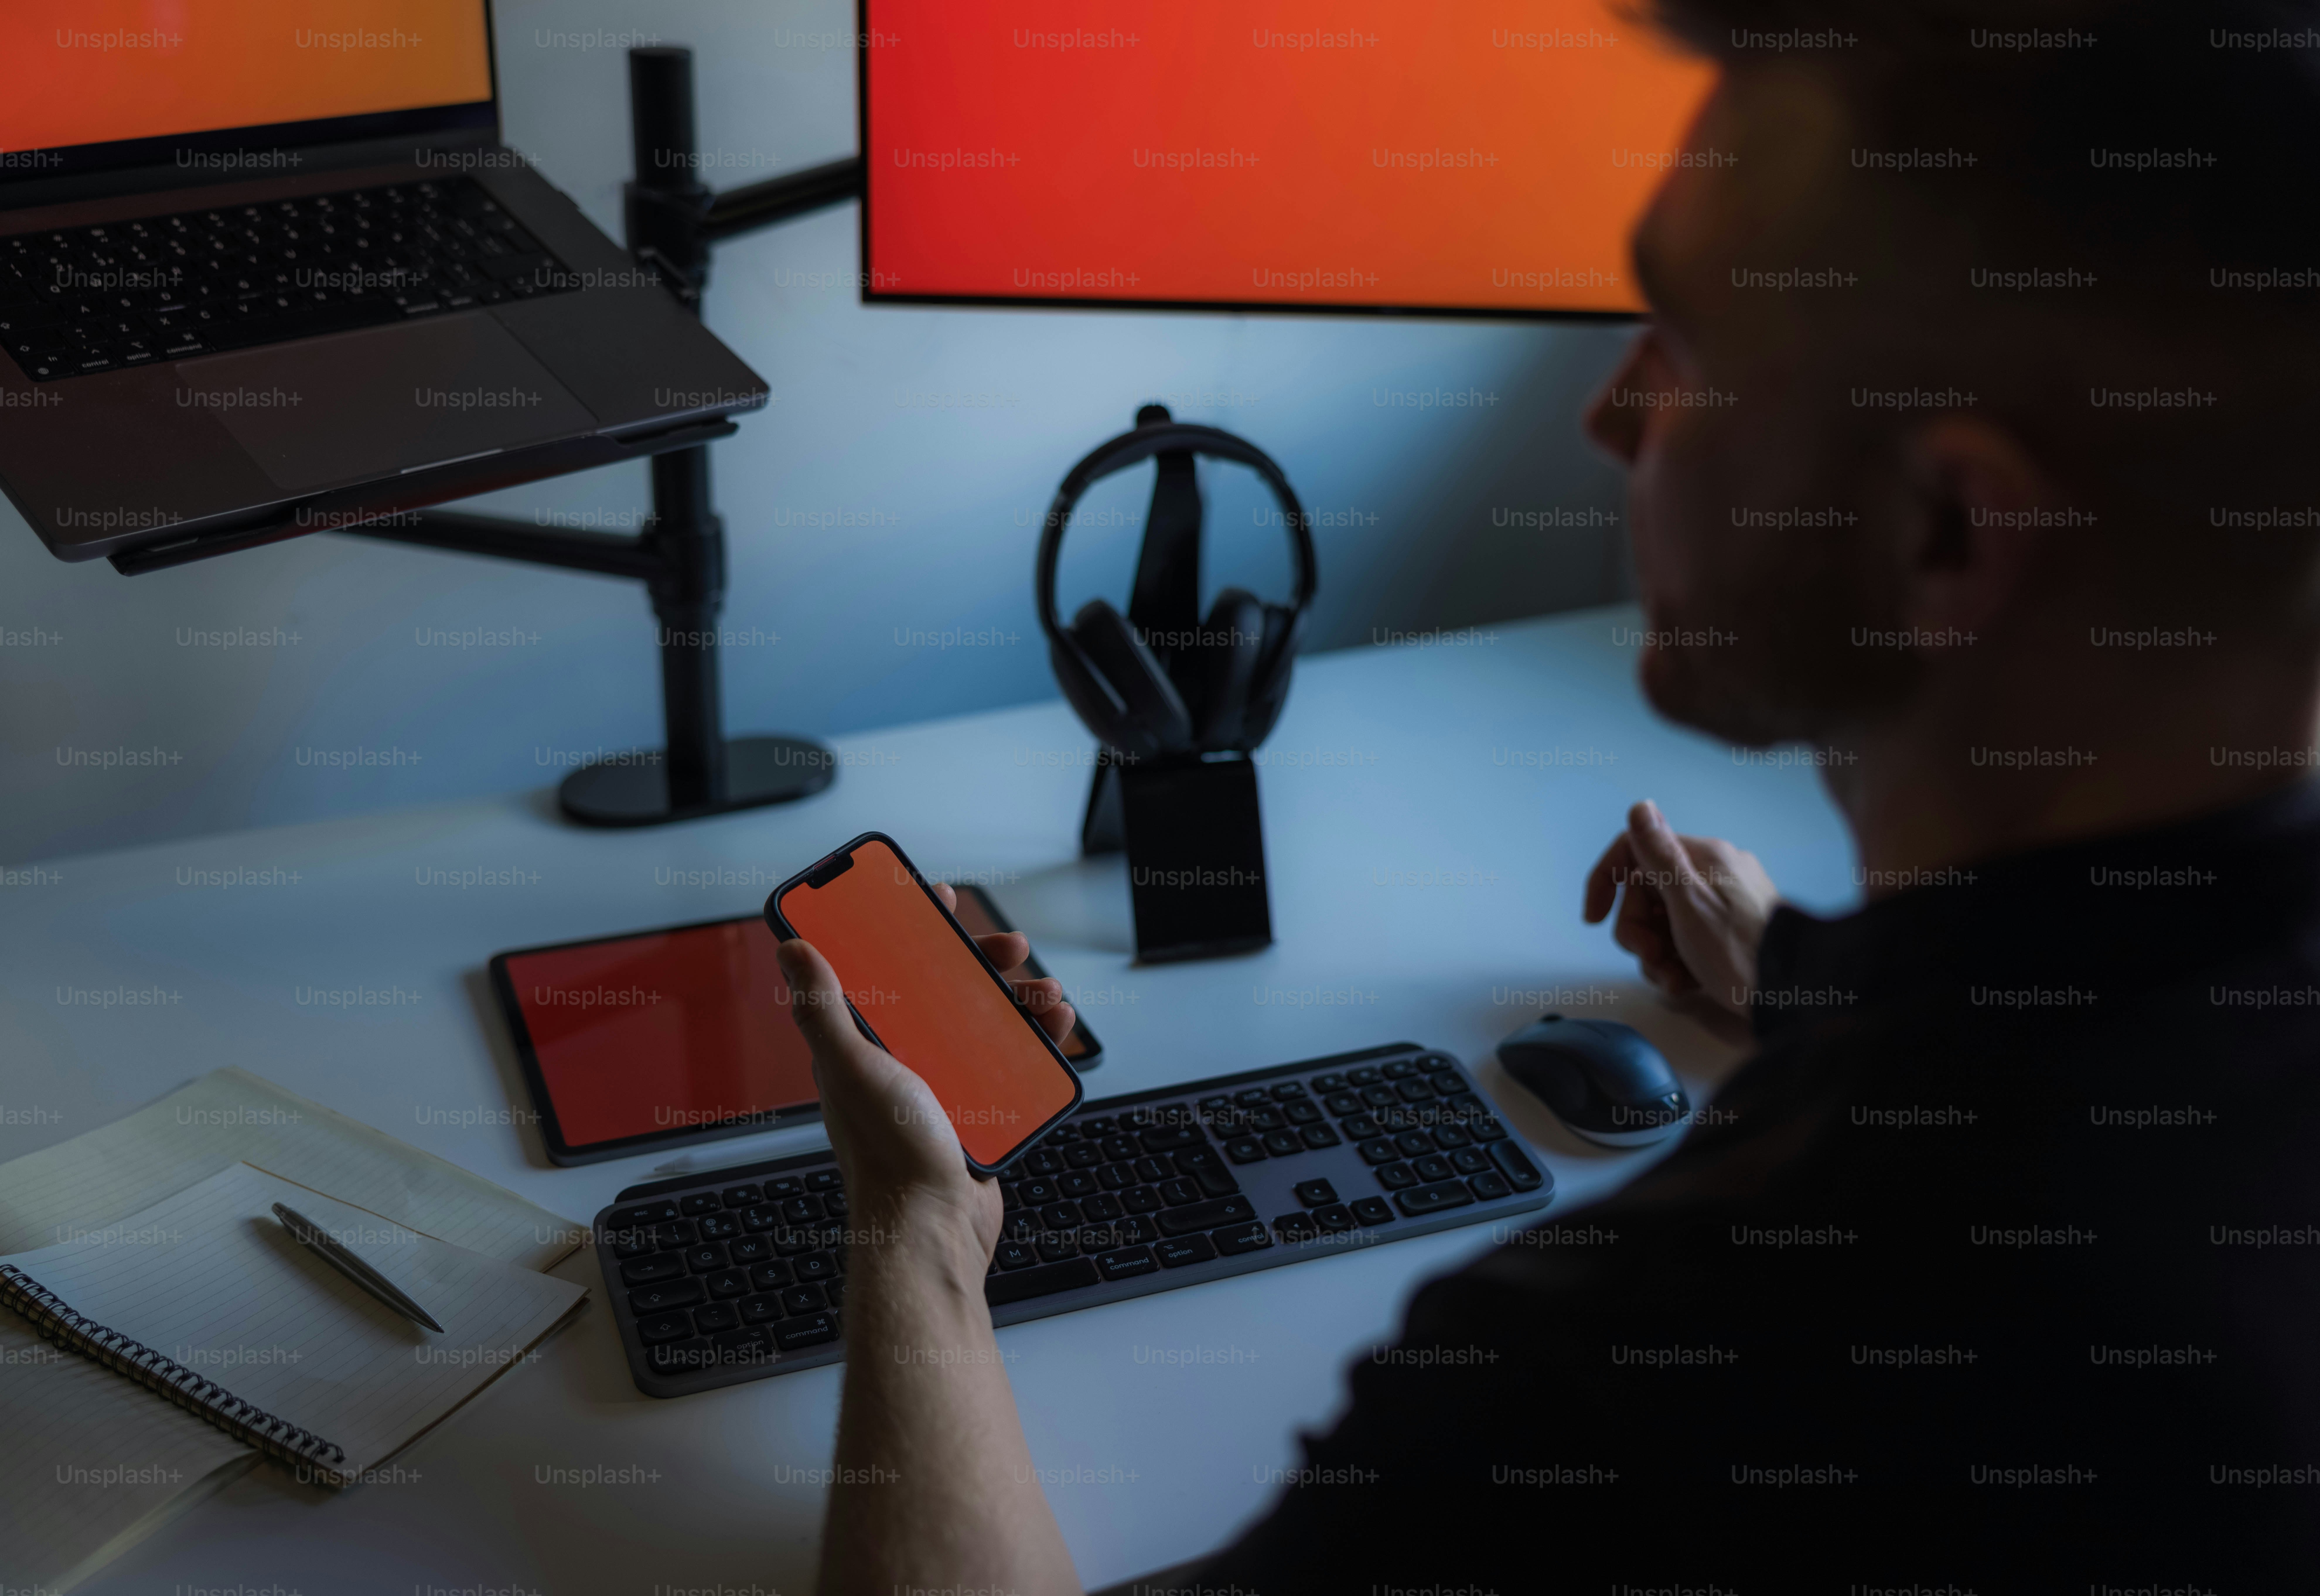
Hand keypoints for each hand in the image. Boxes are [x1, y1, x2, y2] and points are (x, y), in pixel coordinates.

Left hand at [774, 883, 1077, 1261]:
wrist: (931, 1229)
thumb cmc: (888, 1154)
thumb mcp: (852, 1068)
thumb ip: (823, 1009)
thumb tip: (791, 948)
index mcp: (865, 1044)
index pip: (882, 970)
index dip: (906, 931)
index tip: (934, 899)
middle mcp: (903, 1059)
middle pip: (945, 989)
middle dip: (980, 961)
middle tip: (1009, 946)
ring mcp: (943, 1084)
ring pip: (985, 1022)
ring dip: (1018, 999)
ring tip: (1046, 994)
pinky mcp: (978, 1109)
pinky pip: (1010, 1062)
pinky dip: (1034, 1041)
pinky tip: (1055, 1030)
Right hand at [1582, 800, 1777, 1015]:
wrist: (1795, 993)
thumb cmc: (1739, 951)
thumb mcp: (1690, 903)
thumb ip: (1660, 855)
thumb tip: (1640, 806)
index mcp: (1703, 858)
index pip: (1634, 852)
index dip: (1605, 882)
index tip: (1594, 919)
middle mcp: (1713, 873)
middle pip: (1644, 894)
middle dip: (1637, 931)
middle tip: (1651, 958)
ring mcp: (1722, 903)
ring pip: (1661, 922)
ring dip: (1655, 955)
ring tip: (1673, 979)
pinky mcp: (1728, 931)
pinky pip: (1685, 940)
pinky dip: (1677, 963)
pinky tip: (1687, 983)